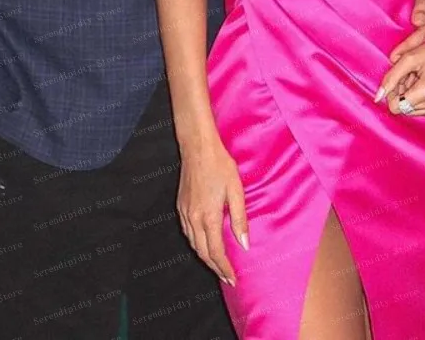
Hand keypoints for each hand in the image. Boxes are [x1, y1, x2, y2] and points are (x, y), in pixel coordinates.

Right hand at [177, 137, 248, 286]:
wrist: (197, 147)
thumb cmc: (219, 165)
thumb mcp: (236, 190)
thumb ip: (240, 219)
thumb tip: (243, 243)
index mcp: (209, 216)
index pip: (216, 251)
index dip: (224, 268)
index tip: (232, 279)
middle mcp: (193, 218)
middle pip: (202, 252)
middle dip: (215, 267)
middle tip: (226, 278)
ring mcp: (185, 212)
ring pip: (193, 244)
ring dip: (205, 257)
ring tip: (217, 265)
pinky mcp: (181, 205)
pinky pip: (187, 232)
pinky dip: (196, 243)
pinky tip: (203, 243)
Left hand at [375, 43, 424, 116]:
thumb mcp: (408, 58)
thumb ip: (390, 77)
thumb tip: (377, 97)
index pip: (396, 107)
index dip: (393, 93)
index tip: (399, 80)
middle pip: (404, 109)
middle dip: (403, 94)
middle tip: (410, 78)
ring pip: (413, 111)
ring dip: (412, 97)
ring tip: (419, 81)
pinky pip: (424, 111)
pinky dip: (421, 100)